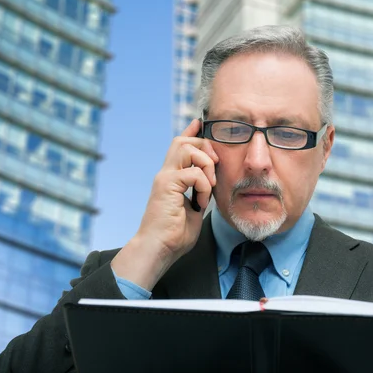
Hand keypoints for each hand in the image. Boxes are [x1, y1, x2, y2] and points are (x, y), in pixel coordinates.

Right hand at [111, 119, 218, 289]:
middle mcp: (165, 174)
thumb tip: (210, 186)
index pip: (180, 147)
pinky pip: (193, 173)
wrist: (158, 250)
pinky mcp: (167, 186)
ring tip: (209, 187)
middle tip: (214, 168)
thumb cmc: (174, 235)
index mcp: (171, 178)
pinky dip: (204, 186)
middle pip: (183, 141)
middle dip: (204, 147)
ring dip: (206, 165)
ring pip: (187, 148)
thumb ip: (200, 194)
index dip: (190, 131)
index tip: (201, 122)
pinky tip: (201, 203)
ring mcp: (164, 178)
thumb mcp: (193, 209)